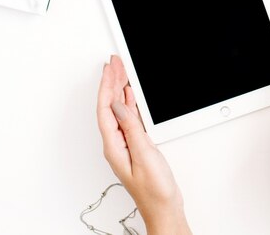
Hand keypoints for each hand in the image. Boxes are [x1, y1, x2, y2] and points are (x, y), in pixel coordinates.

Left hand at [97, 55, 191, 234]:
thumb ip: (131, 128)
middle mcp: (116, 143)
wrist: (164, 208)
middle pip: (109, 106)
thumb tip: (118, 105)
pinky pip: (128, 117)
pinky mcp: (135, 145)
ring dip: (118, 89)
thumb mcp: (143, 154)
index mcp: (113, 145)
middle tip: (115, 62)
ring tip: (121, 71)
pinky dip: (128, 102)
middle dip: (111, 82)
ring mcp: (125, 144)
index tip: (109, 68)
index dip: (106, 86)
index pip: (105, 109)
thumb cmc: (154, 189)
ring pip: (118, 109)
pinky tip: (129, 94)